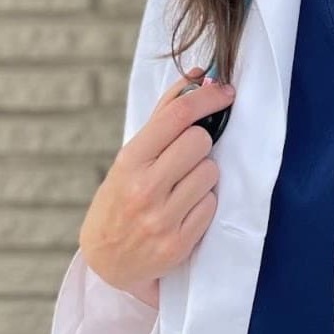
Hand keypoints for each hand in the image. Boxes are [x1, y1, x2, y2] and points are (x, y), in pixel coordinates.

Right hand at [79, 68, 234, 306]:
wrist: (107, 260)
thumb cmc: (124, 194)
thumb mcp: (133, 154)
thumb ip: (166, 112)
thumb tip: (198, 74)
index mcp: (130, 159)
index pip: (178, 115)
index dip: (208, 97)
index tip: (226, 91)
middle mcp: (143, 189)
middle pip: (200, 141)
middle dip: (201, 143)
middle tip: (187, 156)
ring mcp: (161, 219)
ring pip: (211, 172)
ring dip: (204, 174)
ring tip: (182, 186)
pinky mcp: (178, 244)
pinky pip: (212, 204)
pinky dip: (204, 202)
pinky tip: (184, 209)